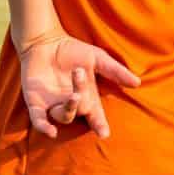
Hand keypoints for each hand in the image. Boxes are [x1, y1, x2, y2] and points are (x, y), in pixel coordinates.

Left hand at [16, 30, 139, 138]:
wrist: (45, 41)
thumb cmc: (73, 50)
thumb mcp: (97, 58)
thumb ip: (115, 71)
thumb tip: (137, 83)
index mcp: (87, 98)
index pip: (95, 117)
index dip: (100, 126)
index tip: (104, 133)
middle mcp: (71, 104)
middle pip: (80, 112)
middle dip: (83, 103)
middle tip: (81, 87)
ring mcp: (53, 104)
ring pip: (63, 116)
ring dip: (70, 108)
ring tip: (74, 94)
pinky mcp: (36, 102)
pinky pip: (39, 119)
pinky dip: (44, 126)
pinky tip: (51, 131)